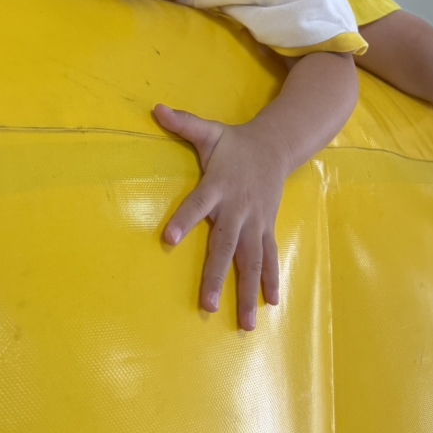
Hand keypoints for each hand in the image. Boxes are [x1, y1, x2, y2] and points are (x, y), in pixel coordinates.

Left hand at [154, 103, 288, 330]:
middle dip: (216, 275)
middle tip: (207, 306)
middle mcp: (237, 208)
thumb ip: (183, 123)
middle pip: (226, 246)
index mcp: (219, 185)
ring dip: (247, 291)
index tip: (168, 238)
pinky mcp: (267, 227)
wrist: (276, 145)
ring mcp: (255, 222)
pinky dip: (271, 279)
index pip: (198, 203)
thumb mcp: (209, 131)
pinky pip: (269, 257)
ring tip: (243, 323)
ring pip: (251, 260)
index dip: (184, 219)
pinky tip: (271, 303)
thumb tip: (156, 109)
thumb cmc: (234, 143)